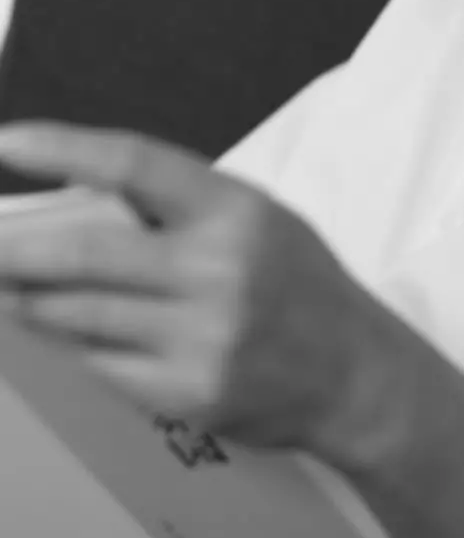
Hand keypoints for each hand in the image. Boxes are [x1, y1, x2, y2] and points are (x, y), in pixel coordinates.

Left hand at [0, 122, 396, 454]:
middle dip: (13, 249)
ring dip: (29, 300)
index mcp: (235, 210)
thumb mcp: (256, 219)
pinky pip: (100, 366)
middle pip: (83, 252)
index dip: (60, 147)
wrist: (355, 373)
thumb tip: (75, 202)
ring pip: (77, 315)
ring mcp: (201, 337)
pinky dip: (74, 348)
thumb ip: (180, 209)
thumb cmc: (298, 284)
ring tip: (10, 288)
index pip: (131, 163)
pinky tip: (69, 336)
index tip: (4, 143)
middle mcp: (218, 270)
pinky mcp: (188, 394)